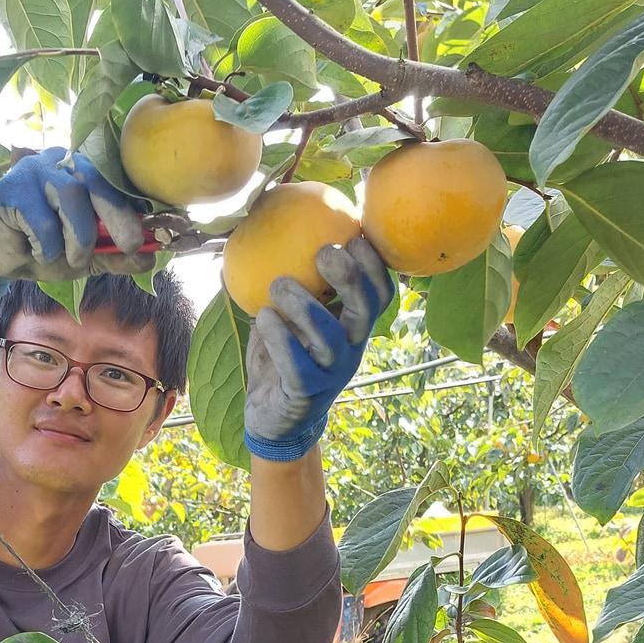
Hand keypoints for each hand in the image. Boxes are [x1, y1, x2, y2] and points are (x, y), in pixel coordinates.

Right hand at [0, 147, 154, 300]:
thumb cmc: (39, 248)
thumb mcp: (83, 258)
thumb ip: (113, 256)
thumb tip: (150, 259)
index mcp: (80, 174)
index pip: (113, 183)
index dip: (132, 208)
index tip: (148, 237)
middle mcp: (59, 164)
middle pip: (95, 181)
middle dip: (117, 216)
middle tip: (130, 245)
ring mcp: (34, 171)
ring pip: (71, 197)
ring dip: (78, 238)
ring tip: (70, 259)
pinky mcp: (11, 187)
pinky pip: (41, 218)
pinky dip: (46, 245)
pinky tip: (35, 251)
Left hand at [243, 237, 395, 461]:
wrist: (273, 417)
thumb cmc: (282, 356)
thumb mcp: (289, 317)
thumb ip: (292, 282)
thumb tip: (265, 224)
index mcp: (353, 327)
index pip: (380, 294)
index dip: (375, 265)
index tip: (356, 234)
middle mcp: (350, 348)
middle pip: (365, 311)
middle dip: (350, 278)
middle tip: (325, 251)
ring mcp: (330, 373)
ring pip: (330, 338)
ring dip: (305, 306)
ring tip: (278, 285)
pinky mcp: (305, 394)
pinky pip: (297, 365)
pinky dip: (280, 339)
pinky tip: (264, 317)